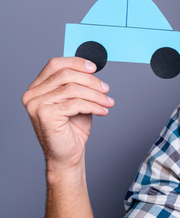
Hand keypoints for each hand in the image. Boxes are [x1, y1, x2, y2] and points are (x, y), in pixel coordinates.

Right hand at [22, 57, 114, 172]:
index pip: (55, 64)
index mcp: (37, 88)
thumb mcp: (76, 100)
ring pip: (73, 89)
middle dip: (91, 81)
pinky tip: (102, 111)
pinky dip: (93, 106)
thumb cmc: (71, 128)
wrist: (67, 154)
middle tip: (106, 89)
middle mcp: (32, 95)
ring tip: (107, 102)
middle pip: (66, 75)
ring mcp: (36, 105)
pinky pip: (76, 103)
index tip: (94, 68)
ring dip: (96, 95)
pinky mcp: (45, 115)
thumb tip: (90, 68)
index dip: (76, 62)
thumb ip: (78, 83)